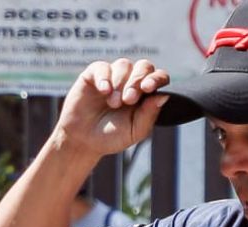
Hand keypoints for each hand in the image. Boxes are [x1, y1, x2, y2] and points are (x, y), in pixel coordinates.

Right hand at [56, 59, 170, 157]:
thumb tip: (164, 96)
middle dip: (137, 81)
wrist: (82, 141)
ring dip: (121, 83)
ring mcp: (112, 76)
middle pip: (144, 66)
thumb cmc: (111, 137)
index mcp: (145, 94)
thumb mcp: (134, 131)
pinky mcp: (93, 75)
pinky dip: (105, 78)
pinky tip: (104, 91)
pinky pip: (103, 67)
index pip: (158, 77)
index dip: (156, 78)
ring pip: (124, 65)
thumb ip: (149, 115)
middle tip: (129, 100)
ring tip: (113, 103)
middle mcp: (131, 81)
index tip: (148, 88)